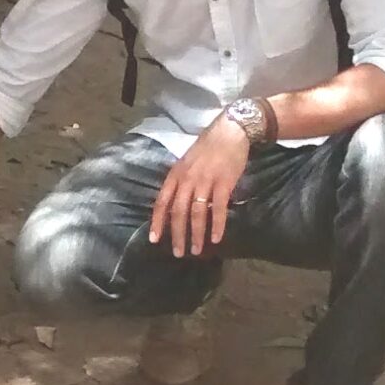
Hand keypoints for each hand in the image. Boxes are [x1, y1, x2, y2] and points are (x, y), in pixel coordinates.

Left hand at [148, 115, 250, 256]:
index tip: (154, 240)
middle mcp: (187, 179)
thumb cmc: (208, 147)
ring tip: (196, 250)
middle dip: (177, 234)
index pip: (162, 201)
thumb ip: (180, 182)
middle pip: (178, 212)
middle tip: (178, 253)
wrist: (230, 131)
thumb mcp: (187, 162)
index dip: (157, 222)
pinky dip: (216, 225)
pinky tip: (216, 238)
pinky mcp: (224, 182)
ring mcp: (205, 181)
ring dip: (196, 234)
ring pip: (197, 213)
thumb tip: (175, 204)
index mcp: (176, 174)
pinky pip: (218, 208)